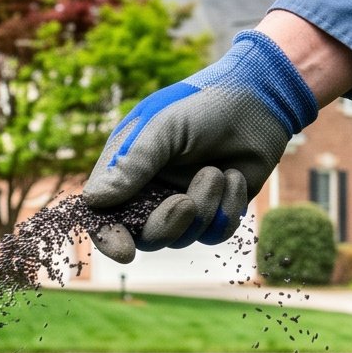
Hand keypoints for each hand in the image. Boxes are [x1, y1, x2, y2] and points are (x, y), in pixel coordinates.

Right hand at [81, 28, 319, 260]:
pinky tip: (234, 177)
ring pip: (184, 237)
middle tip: (186, 203)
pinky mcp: (216, 209)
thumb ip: (130, 164)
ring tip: (217, 171)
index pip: (104, 213)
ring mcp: (184, 202)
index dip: (109, 236)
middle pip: (145, 236)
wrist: (258, 100)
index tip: (124, 251)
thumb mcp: (162, 128)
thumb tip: (93, 200)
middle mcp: (151, 191)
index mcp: (127, 170)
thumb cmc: (202, 106)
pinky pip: (216, 233)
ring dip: (204, 208)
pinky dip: (228, 208)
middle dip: (166, 225)